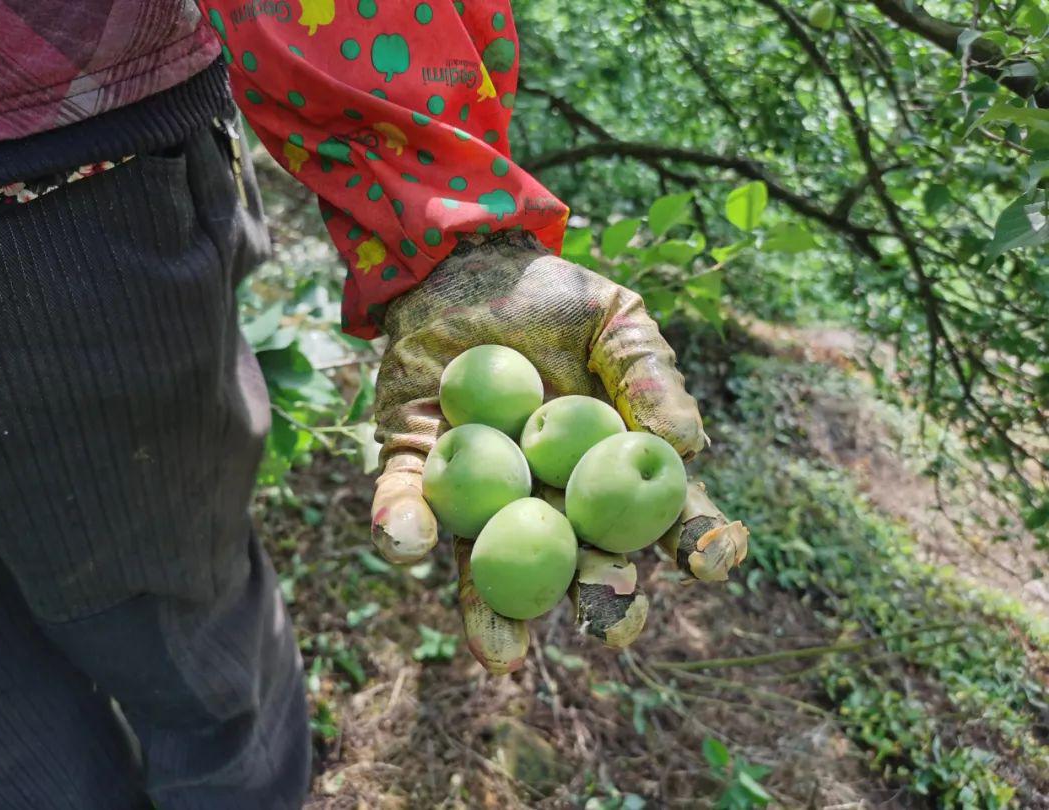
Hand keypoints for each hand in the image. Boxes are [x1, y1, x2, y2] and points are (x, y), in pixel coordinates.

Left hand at [370, 233, 747, 673]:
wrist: (468, 264)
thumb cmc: (555, 300)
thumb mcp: (617, 323)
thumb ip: (652, 378)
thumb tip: (684, 449)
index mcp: (609, 471)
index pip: (664, 521)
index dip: (694, 547)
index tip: (708, 562)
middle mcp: (550, 498)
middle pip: (582, 567)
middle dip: (599, 603)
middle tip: (608, 621)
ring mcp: (483, 494)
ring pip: (490, 565)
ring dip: (492, 610)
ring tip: (500, 652)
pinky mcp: (416, 466)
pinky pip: (406, 504)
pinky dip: (403, 525)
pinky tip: (408, 542)